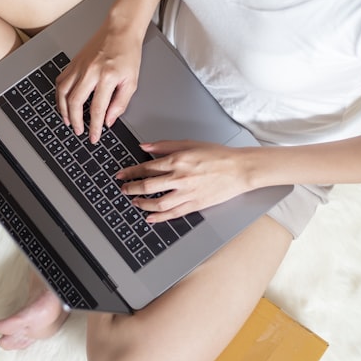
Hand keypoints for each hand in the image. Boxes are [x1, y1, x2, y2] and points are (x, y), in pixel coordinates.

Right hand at [55, 18, 142, 143]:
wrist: (120, 30)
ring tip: (68, 120)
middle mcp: (90, 71)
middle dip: (75, 121)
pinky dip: (60, 95)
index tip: (94, 137)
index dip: (95, 126)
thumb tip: (109, 120)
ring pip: (63, 92)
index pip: (97, 108)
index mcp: (107, 76)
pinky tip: (64, 102)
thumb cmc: (128, 53)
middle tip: (79, 130)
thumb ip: (120, 103)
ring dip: (63, 110)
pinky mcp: (73, 62)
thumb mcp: (132, 81)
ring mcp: (79, 66)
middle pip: (75, 102)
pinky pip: (61, 81)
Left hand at [117, 140, 254, 222]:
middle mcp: (180, 177)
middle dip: (132, 188)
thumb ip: (164, 145)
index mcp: (178, 160)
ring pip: (158, 203)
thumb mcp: (189, 143)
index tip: (121, 175)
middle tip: (123, 189)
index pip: (147, 167)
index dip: (131, 172)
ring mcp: (188, 193)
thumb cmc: (217, 155)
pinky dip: (159, 217)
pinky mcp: (195, 204)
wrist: (239, 169)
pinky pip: (173, 213)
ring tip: (135, 202)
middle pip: (148, 186)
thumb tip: (145, 146)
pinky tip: (150, 217)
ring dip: (143, 204)